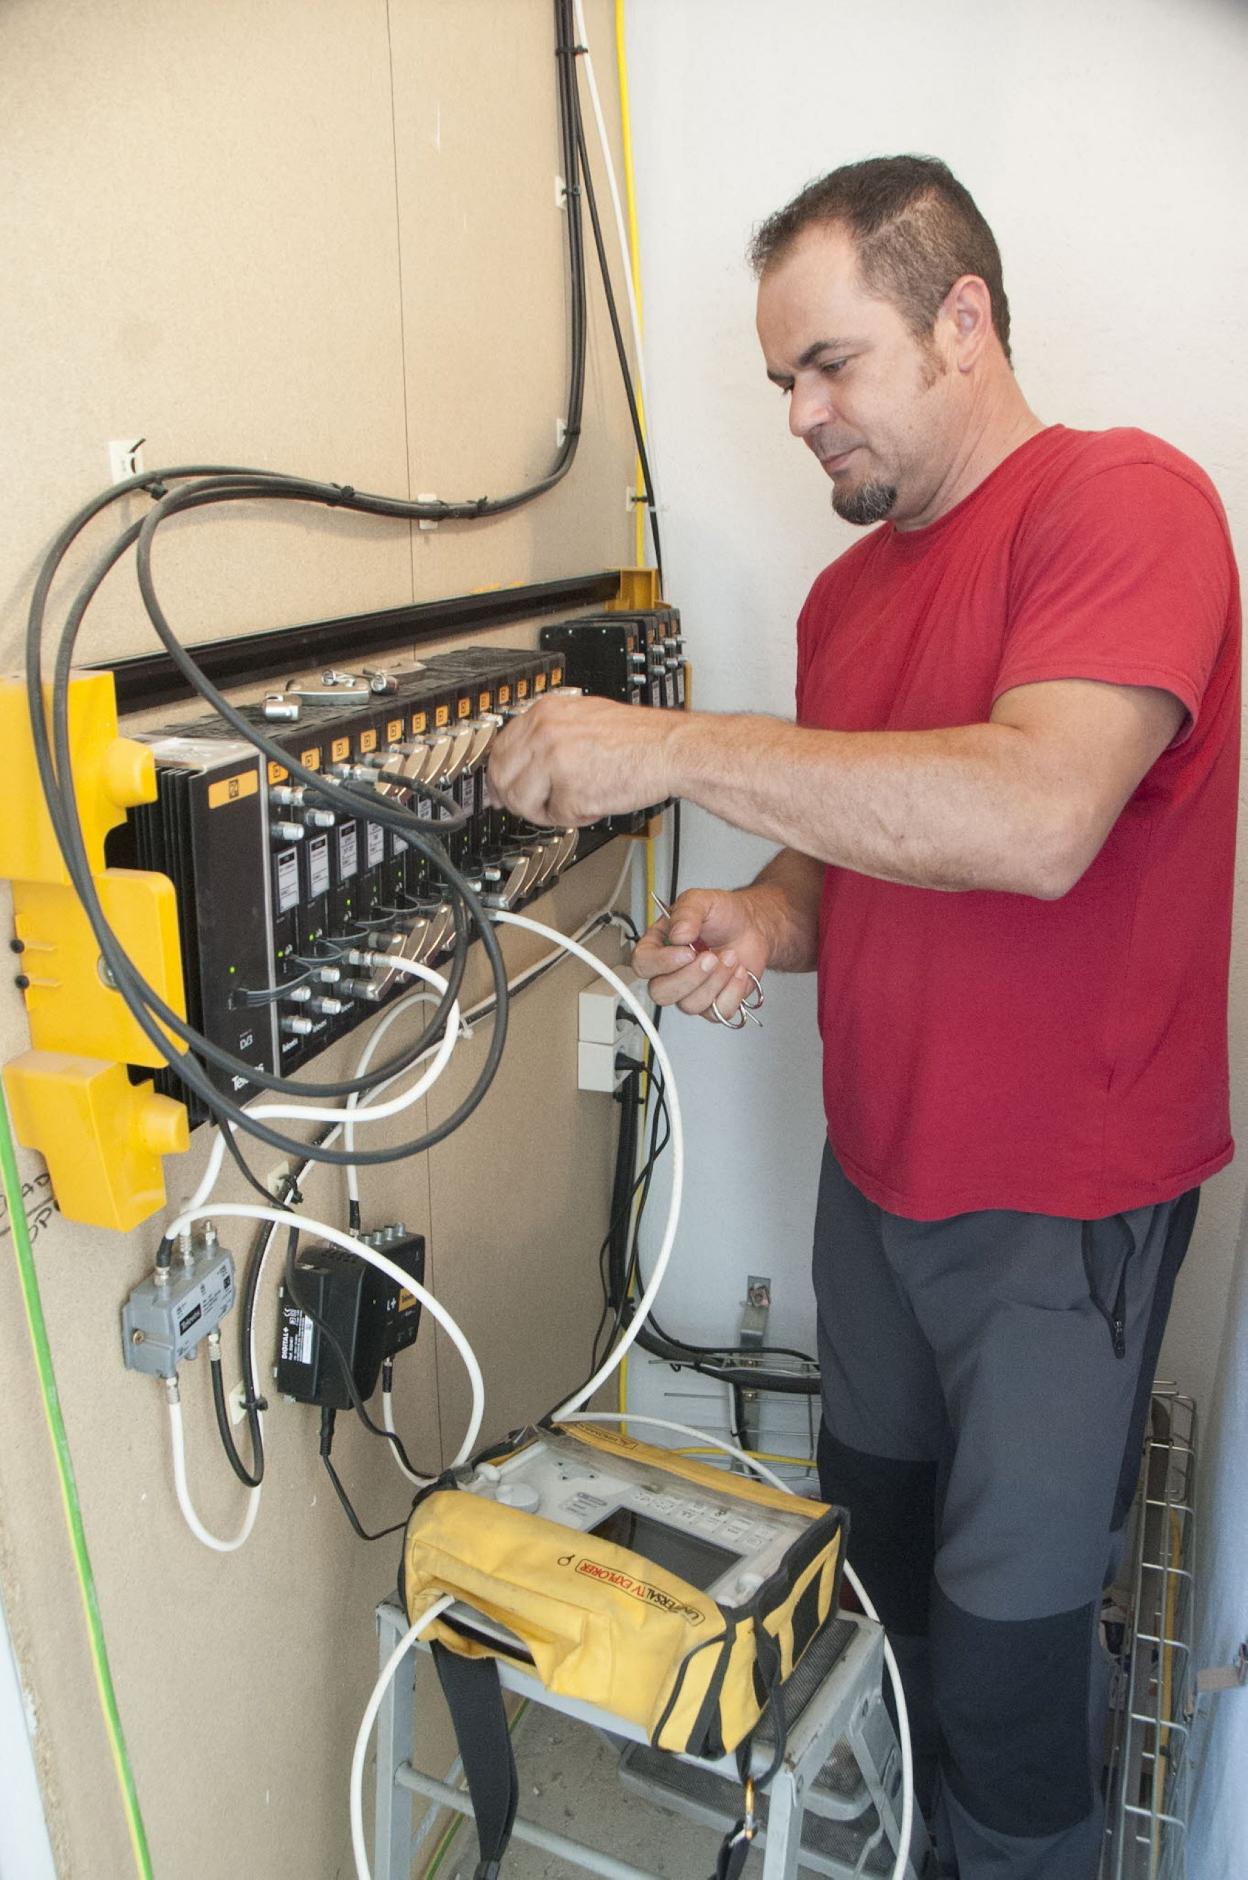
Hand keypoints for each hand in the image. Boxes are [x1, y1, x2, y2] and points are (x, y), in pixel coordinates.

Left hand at [486, 692, 676, 825]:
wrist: (670, 750)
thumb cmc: (637, 738)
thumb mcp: (583, 719)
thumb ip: (547, 738)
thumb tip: (516, 766)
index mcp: (546, 711)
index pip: (500, 748)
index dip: (501, 775)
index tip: (502, 789)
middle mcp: (545, 732)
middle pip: (502, 777)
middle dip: (517, 798)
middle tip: (536, 804)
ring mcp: (555, 760)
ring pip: (522, 801)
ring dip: (545, 811)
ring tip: (572, 802)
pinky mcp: (570, 790)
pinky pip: (555, 817)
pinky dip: (576, 817)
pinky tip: (595, 801)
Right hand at [632, 887, 767, 1024]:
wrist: (752, 926)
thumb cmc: (724, 915)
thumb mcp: (703, 901)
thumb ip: (686, 913)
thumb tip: (677, 935)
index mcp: (659, 946)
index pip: (642, 964)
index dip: (662, 963)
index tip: (686, 951)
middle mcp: (671, 972)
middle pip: (661, 993)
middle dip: (690, 977)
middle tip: (711, 957)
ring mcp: (691, 990)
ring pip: (690, 1005)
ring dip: (716, 981)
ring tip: (730, 957)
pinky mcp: (712, 1004)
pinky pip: (717, 1012)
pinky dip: (733, 992)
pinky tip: (738, 972)